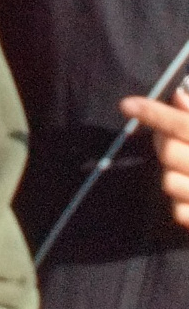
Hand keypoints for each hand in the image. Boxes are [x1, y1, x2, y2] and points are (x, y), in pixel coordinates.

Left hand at [121, 86, 188, 229]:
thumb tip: (178, 96)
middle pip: (168, 152)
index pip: (184, 126)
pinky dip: (183, 205)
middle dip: (164, 144)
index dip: (155, 114)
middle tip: (174, 141)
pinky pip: (178, 211)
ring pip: (169, 182)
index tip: (126, 104)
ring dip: (175, 177)